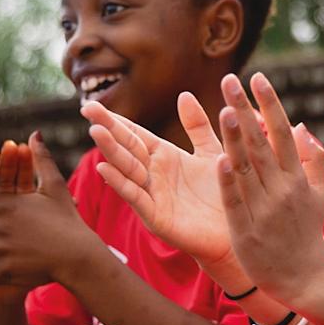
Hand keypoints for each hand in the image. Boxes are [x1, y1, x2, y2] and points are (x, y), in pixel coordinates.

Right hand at [81, 93, 246, 287]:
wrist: (238, 230)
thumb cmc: (224, 192)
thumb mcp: (212, 152)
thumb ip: (197, 126)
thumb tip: (184, 94)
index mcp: (165, 157)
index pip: (135, 134)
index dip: (116, 119)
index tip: (92, 104)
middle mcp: (153, 175)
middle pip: (126, 147)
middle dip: (107, 129)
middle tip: (85, 108)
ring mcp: (153, 196)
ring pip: (127, 169)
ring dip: (111, 151)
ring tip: (95, 131)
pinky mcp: (157, 217)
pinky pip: (136, 197)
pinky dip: (120, 183)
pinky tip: (104, 169)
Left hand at [213, 72, 323, 302]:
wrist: (304, 278)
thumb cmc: (307, 231)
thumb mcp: (319, 194)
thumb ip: (312, 159)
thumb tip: (299, 125)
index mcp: (297, 177)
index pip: (281, 132)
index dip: (269, 103)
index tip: (258, 77)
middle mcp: (282, 189)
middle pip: (260, 143)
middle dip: (244, 110)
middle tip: (229, 80)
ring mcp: (264, 210)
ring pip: (247, 169)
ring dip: (236, 139)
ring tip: (224, 110)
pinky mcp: (247, 231)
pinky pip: (236, 202)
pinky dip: (230, 182)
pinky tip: (220, 160)